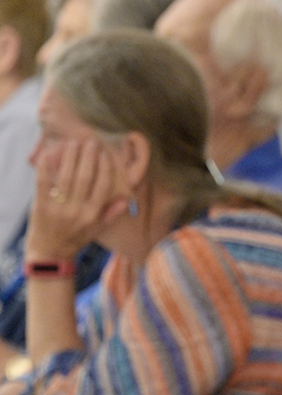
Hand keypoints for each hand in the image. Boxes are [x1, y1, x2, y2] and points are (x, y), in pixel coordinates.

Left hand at [28, 138, 128, 259]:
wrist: (50, 252)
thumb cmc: (76, 239)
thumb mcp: (98, 230)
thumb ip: (111, 214)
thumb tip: (127, 200)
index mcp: (93, 215)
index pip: (102, 187)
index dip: (104, 169)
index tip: (105, 155)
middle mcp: (77, 211)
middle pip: (84, 178)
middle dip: (88, 158)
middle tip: (90, 142)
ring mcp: (58, 208)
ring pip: (65, 178)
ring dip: (69, 157)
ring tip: (72, 143)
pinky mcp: (41, 206)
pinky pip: (43, 183)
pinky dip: (45, 167)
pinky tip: (48, 153)